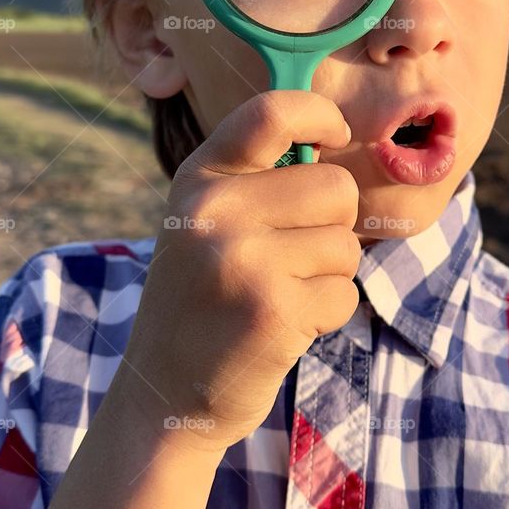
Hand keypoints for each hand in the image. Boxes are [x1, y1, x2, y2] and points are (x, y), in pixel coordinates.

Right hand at [118, 90, 360, 453]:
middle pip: (335, 188)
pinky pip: (344, 294)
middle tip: (293, 258)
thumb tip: (334, 145)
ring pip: (345, 245)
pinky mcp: (273, 310)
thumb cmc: (202, 299)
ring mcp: (243, 260)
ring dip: (328, 275)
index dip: (320, 114)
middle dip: (333, 224)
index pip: (272, 112)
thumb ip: (255, 181)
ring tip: (279, 295)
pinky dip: (327, 315)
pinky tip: (283, 326)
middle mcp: (216, 210)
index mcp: (200, 178)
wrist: (164, 395)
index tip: (336, 135)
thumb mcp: (204, 223)